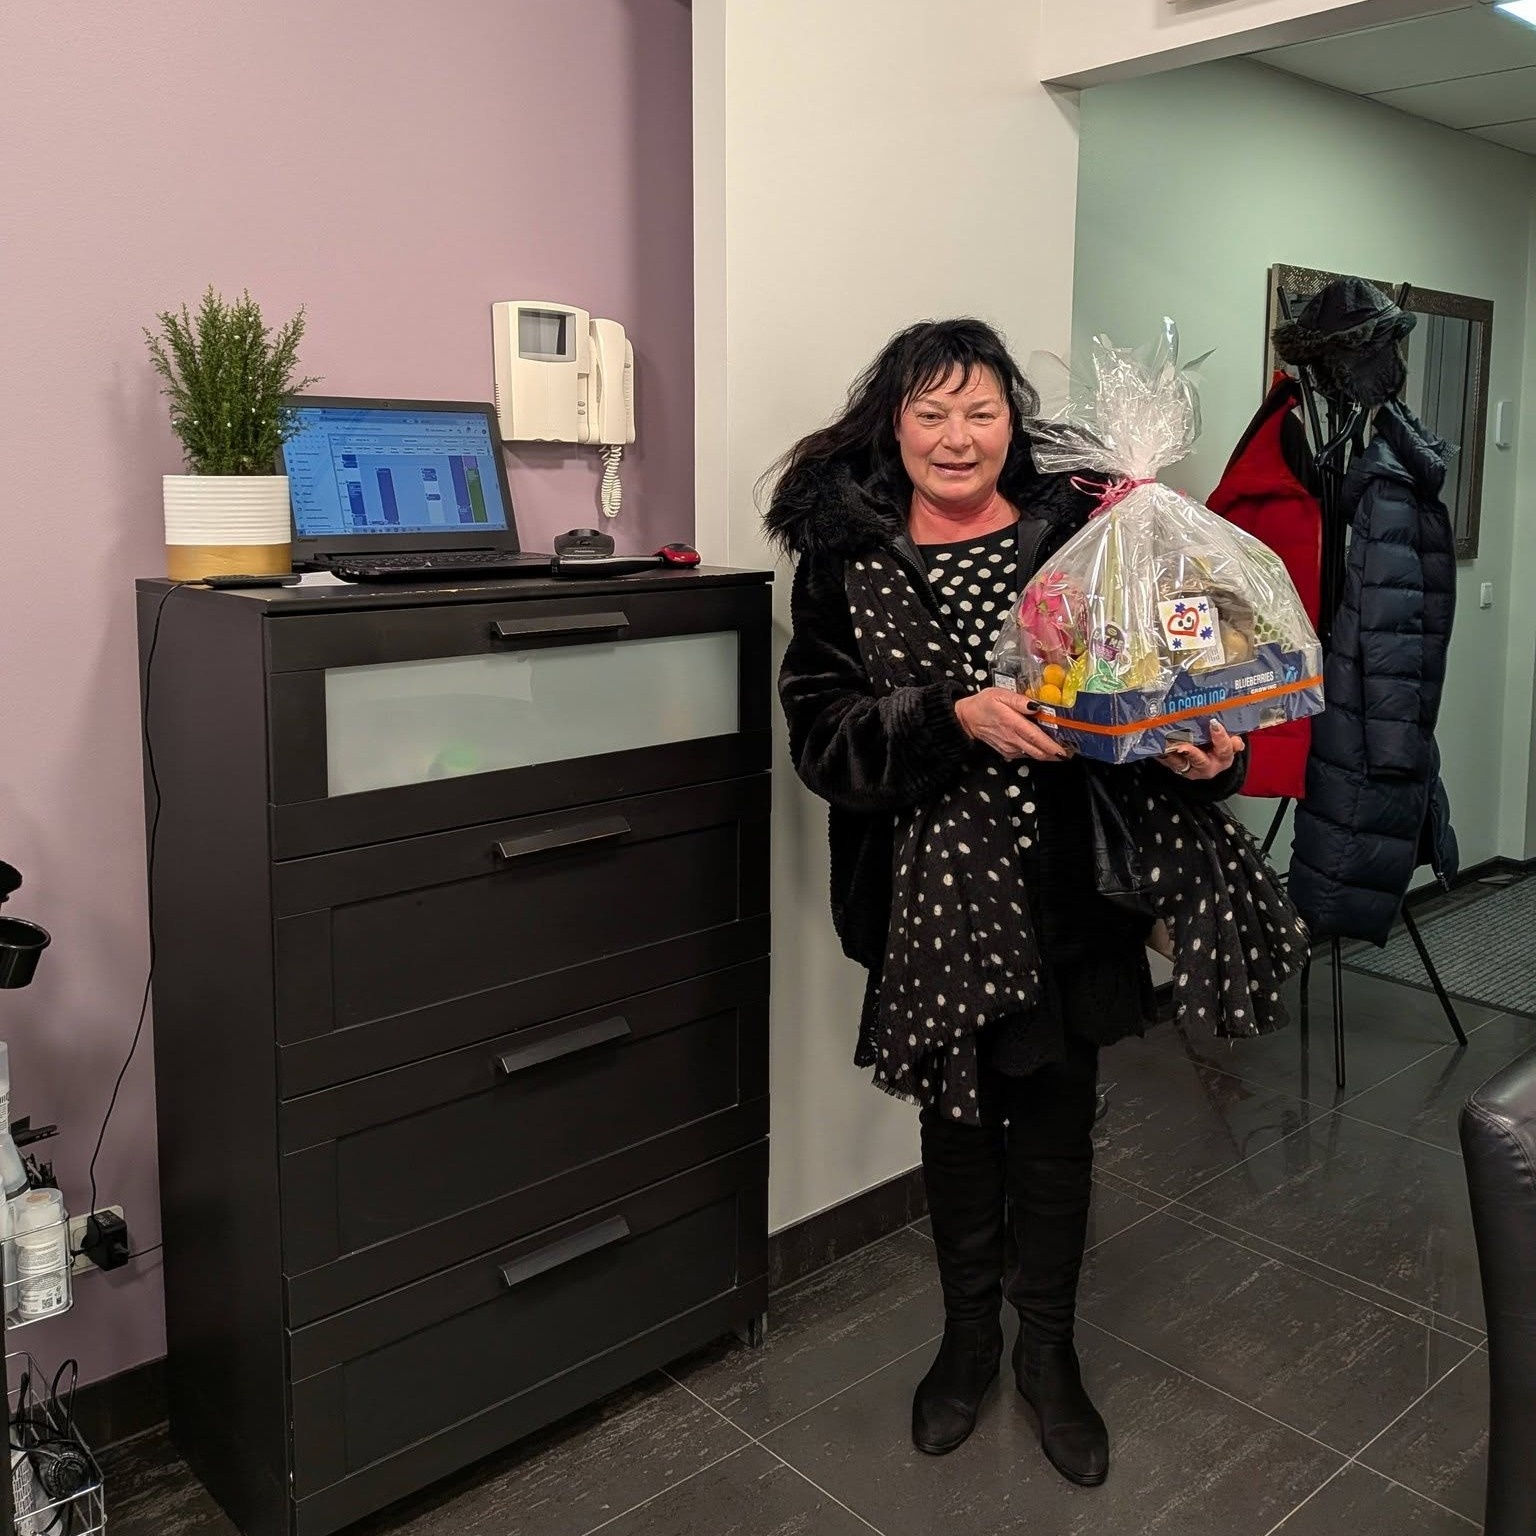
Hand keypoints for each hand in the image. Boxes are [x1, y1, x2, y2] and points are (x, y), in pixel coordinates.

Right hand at [955, 689, 1073, 762]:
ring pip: (1033, 755)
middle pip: (1038, 751)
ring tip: (1061, 750)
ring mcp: (1010, 748)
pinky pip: (1026, 754)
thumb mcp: (1000, 694)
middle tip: (1070, 751)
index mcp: (1012, 724)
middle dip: (1055, 754)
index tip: (1065, 751)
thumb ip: (1019, 700)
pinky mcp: (1008, 752)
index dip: (1051, 746)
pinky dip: (1037, 752)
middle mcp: (1012, 739)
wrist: (966, 719)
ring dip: (1048, 754)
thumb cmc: (984, 703)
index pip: (1035, 738)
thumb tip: (1036, 706)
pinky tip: (1044, 747)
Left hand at [1158, 720, 1244, 780]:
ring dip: (1172, 754)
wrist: (1211, 762)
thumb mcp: (1229, 743)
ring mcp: (1191, 769)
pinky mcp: (1178, 769)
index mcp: (1224, 758)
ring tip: (1166, 745)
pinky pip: (1168, 763)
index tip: (1214, 723)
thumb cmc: (1220, 746)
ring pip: (1181, 763)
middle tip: (1184, 746)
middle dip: (1192, 753)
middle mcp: (1208, 766)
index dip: (1220, 737)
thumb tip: (1237, 742)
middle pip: (1200, 760)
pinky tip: (1157, 747)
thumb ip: (1232, 741)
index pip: (1224, 748)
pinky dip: (1162, 755)